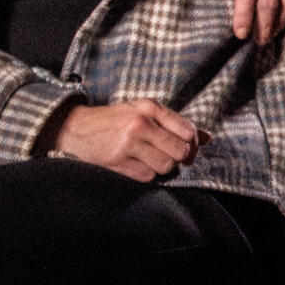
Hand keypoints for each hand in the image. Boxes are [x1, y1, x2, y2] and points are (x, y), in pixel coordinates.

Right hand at [49, 100, 207, 181]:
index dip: (193, 145)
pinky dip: (145, 174)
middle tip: (168, 156)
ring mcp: (129, 142)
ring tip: (147, 158)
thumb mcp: (142, 113)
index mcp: (149, 107)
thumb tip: (208, 137)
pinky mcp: (119, 160)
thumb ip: (174, 124)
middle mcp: (140, 123)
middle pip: (181, 151)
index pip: (188, 131)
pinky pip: (148, 176)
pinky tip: (133, 163)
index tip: (186, 148)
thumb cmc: (113, 120)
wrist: (76, 127)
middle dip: (179, 158)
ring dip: (161, 167)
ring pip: (166, 166)